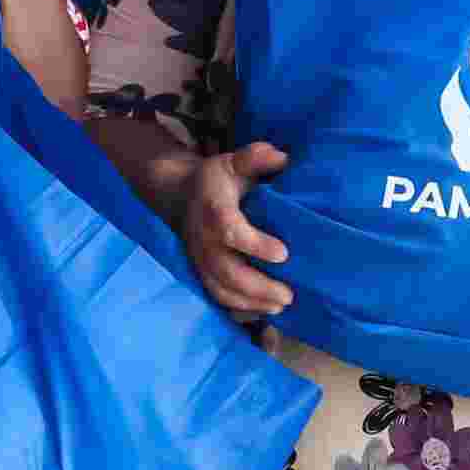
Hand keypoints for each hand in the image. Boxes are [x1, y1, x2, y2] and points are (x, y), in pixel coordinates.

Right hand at [184, 141, 292, 317]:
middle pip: (227, 271)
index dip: (255, 245)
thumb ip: (254, 158)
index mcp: (214, 211)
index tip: (284, 253)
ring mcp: (200, 260)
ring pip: (221, 290)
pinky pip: (217, 297)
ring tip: (281, 305)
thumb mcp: (232, 162)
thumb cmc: (216, 180)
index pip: (231, 232)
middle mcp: (204, 241)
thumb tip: (282, 158)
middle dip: (258, 287)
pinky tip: (264, 311)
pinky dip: (240, 309)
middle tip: (288, 295)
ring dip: (251, 303)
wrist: (180, 196)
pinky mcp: (201, 273)